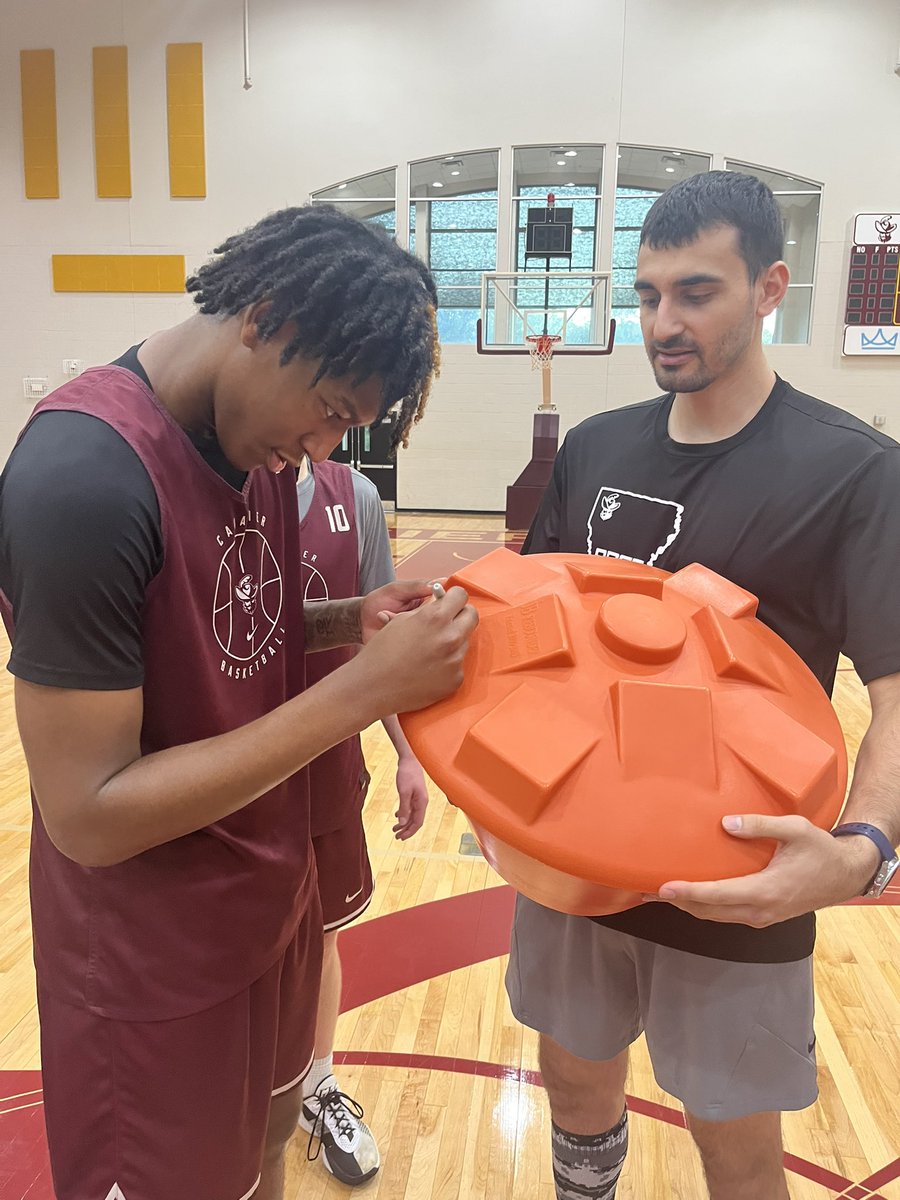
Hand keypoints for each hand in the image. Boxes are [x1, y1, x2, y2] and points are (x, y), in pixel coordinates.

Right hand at [354, 585, 477, 715]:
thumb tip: (443, 602)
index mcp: (435, 618)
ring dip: (453, 641)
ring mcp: (455, 661)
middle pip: (472, 616)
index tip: (449, 601)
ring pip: (465, 641)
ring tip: (429, 650)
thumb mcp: (402, 620)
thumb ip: (427, 610)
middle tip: (447, 621)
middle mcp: (450, 638)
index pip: (461, 596)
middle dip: (461, 615)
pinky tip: (428, 668)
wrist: (372, 687)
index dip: (453, 597)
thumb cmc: (382, 651)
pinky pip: (458, 664)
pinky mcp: (455, 680)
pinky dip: (447, 664)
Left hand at [393, 756, 428, 839]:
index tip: (401, 838)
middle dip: (406, 830)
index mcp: (422, 803)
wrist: (409, 760)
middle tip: (396, 836)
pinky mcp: (414, 794)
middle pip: (415, 821)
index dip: (410, 832)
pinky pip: (410, 808)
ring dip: (404, 823)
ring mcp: (418, 798)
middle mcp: (422, 802)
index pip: (418, 823)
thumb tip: (403, 823)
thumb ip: (404, 808)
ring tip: (395, 829)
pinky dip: (404, 814)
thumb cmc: (407, 774)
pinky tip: (397, 816)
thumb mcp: (404, 792)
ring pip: (412, 815)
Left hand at [646, 814, 880, 925]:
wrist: (846, 875)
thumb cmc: (821, 849)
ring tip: (661, 894)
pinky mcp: (764, 916)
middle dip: (678, 902)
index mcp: (765, 890)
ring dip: (689, 906)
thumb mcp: (794, 829)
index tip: (662, 888)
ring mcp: (761, 917)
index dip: (687, 892)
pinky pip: (727, 915)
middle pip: (709, 911)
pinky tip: (692, 896)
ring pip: (716, 916)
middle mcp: (759, 910)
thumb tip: (725, 824)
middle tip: (647, 890)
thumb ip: (759, 826)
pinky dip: (706, 907)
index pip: (716, 894)